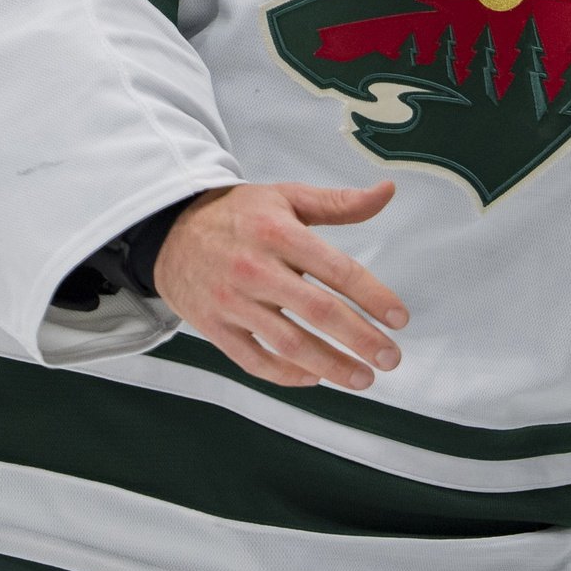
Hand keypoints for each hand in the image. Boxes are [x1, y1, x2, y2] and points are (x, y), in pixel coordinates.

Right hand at [154, 180, 407, 389]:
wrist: (170, 233)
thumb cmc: (238, 215)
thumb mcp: (287, 197)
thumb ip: (339, 202)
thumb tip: (387, 192)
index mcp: (280, 234)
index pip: (337, 270)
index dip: (373, 296)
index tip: (400, 319)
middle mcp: (256, 270)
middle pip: (317, 312)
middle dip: (360, 339)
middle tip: (390, 358)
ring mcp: (233, 303)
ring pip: (288, 344)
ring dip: (330, 365)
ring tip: (363, 378)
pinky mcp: (214, 328)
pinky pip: (253, 360)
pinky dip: (285, 375)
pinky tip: (314, 378)